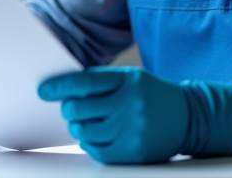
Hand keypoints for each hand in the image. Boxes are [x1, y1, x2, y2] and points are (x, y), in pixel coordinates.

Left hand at [38, 66, 231, 163]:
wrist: (189, 117)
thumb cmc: (152, 94)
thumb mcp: (132, 78)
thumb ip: (101, 81)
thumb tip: (63, 90)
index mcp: (129, 81)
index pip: (86, 82)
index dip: (61, 86)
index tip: (43, 91)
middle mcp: (131, 106)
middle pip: (79, 109)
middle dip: (69, 109)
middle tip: (70, 108)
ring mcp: (132, 131)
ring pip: (84, 132)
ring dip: (79, 127)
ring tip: (88, 122)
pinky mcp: (133, 153)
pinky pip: (96, 150)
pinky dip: (90, 143)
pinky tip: (98, 135)